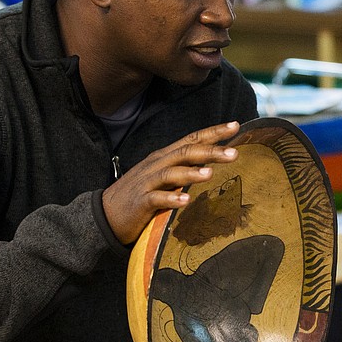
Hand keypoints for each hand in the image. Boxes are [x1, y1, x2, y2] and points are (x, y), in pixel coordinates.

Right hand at [102, 121, 240, 244]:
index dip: (213, 132)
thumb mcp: (163, 177)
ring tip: (210, 173)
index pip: (191, 140)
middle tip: (233, 153)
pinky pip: (156, 199)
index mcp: (165, 157)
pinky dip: (171, 198)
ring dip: (191, 173)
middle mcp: (156, 165)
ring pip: (170, 173)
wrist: (106, 215)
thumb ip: (184, 169)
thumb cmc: (141, 195)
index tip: (236, 126)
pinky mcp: (140, 203)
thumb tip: (213, 164)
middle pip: (185, 153)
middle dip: (210, 151)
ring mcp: (147, 183)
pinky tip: (186, 200)